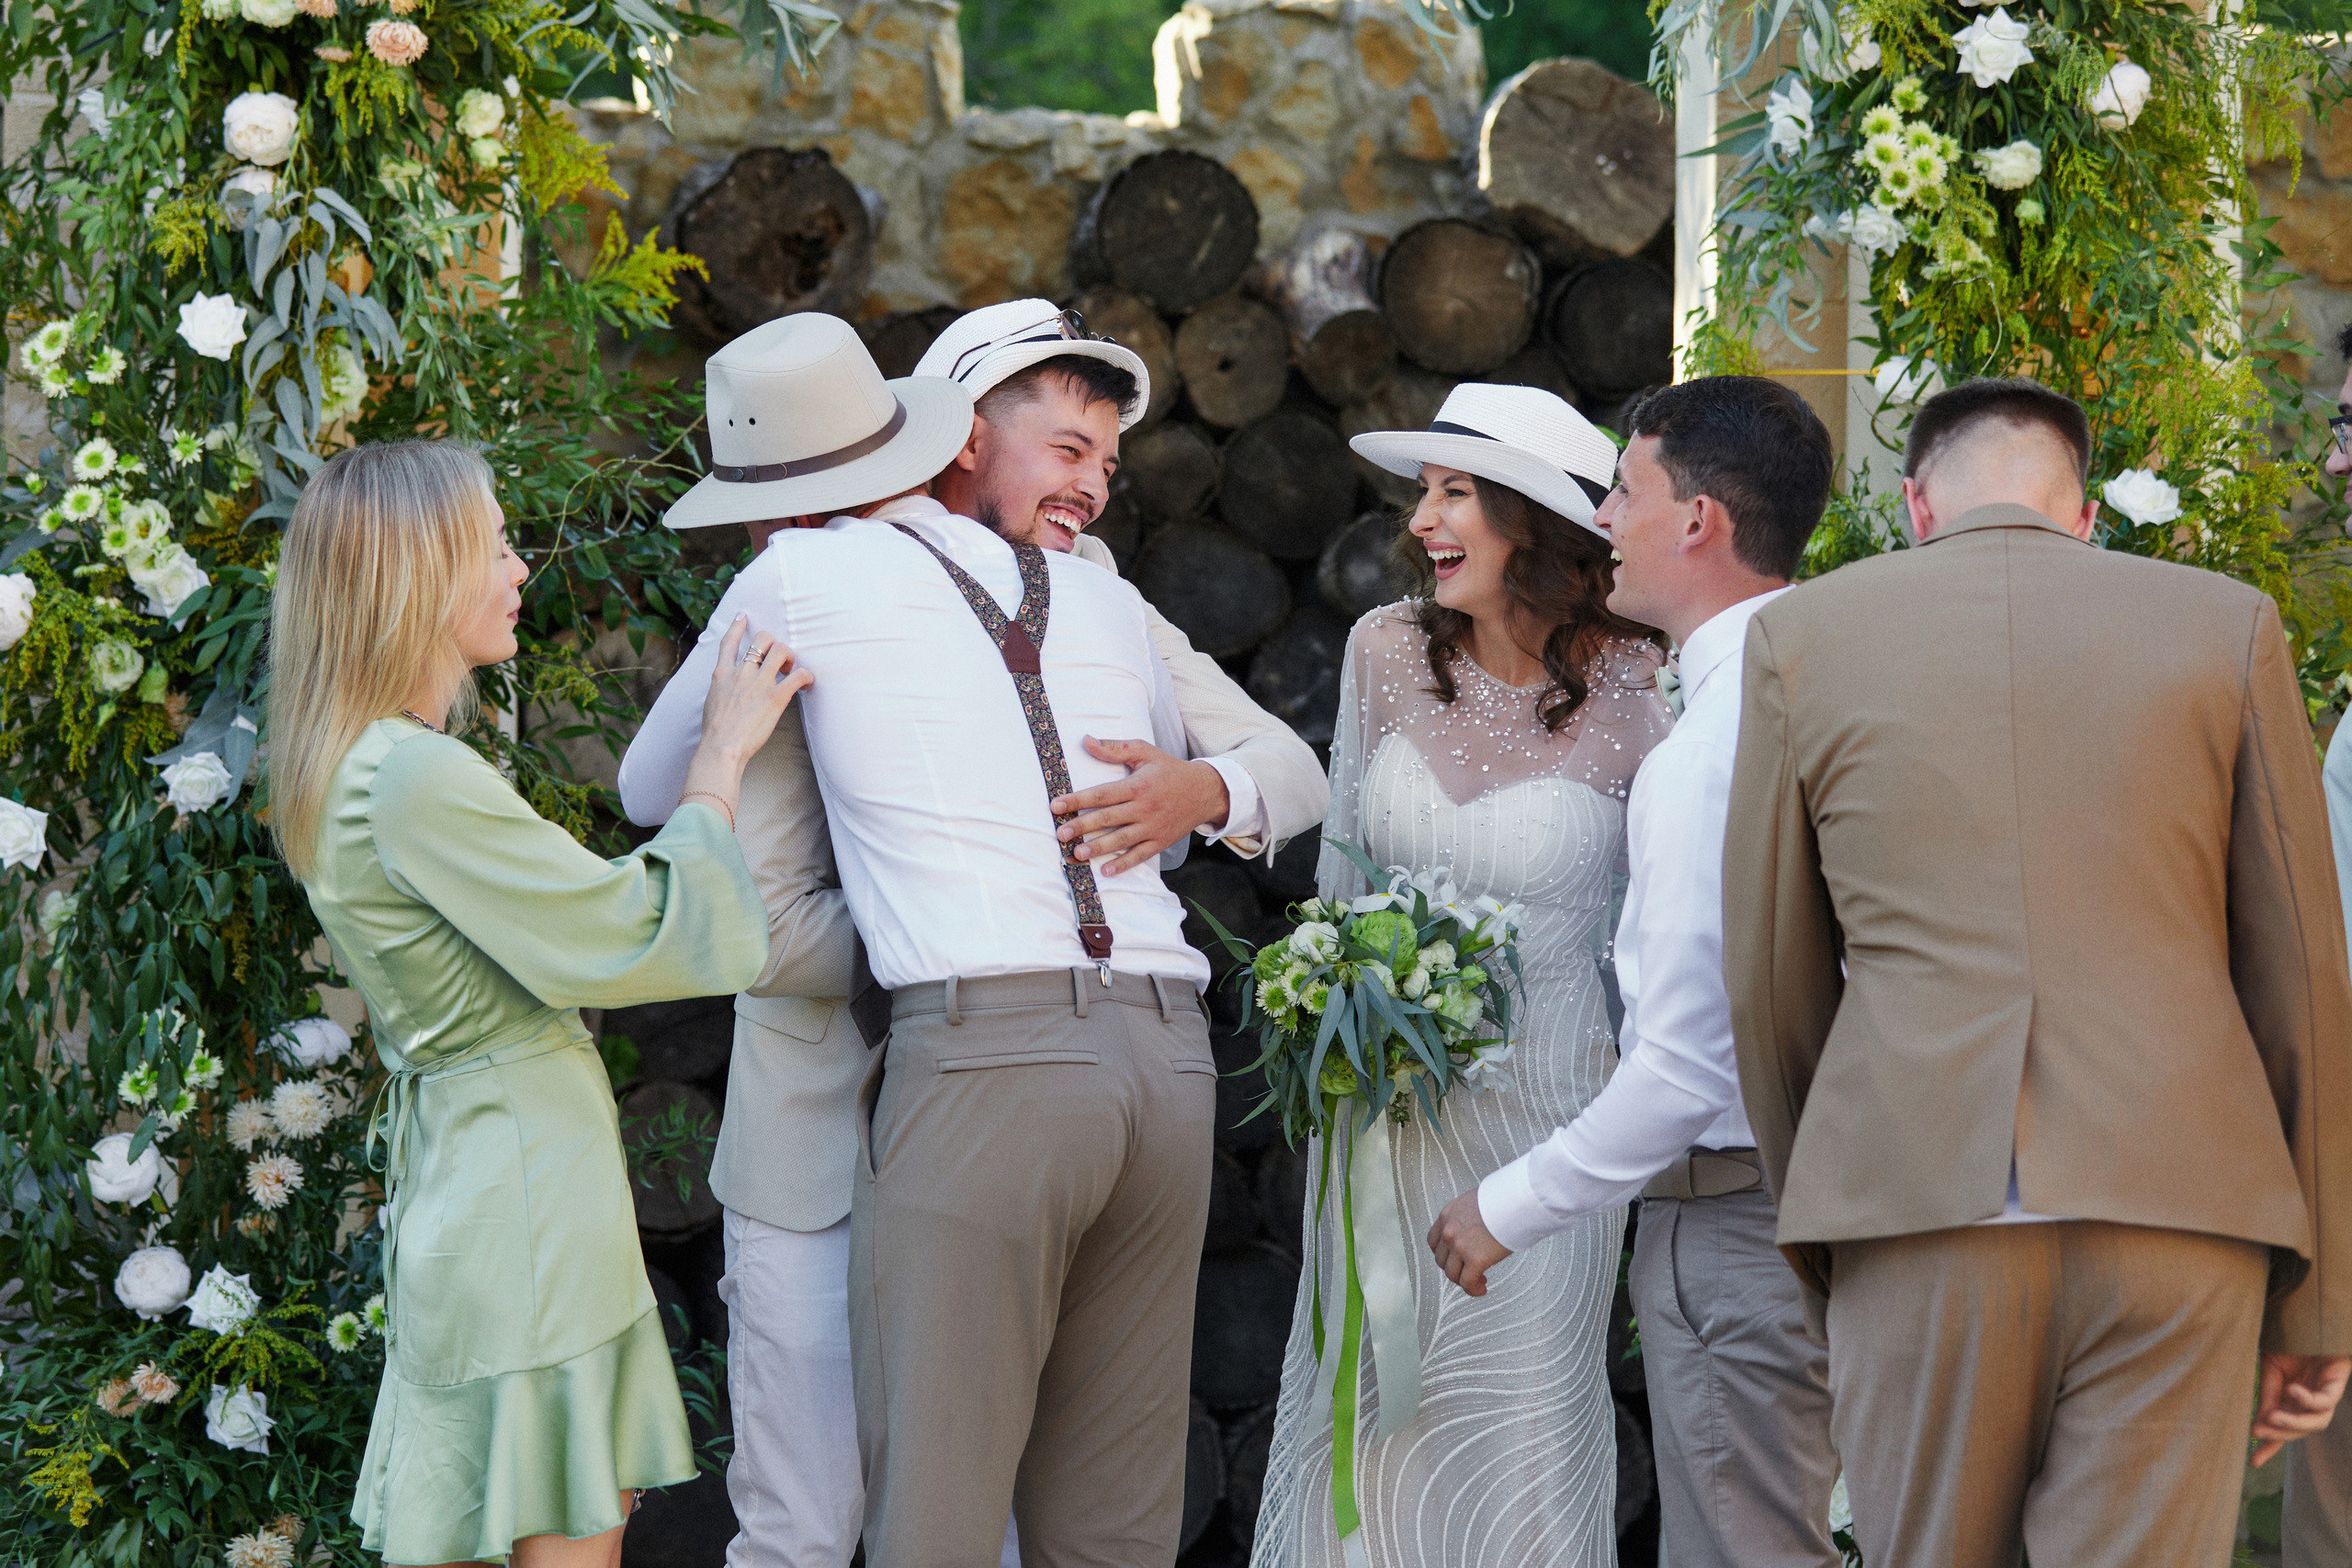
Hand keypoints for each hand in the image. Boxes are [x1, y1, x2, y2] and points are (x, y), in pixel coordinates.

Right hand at [686, 616, 810, 796]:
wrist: (721, 747)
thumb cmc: (716, 732)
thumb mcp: (712, 701)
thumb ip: (723, 688)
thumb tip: (729, 688)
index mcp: (723, 674)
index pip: (729, 642)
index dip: (737, 626)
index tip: (743, 617)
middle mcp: (742, 673)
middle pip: (762, 638)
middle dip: (773, 644)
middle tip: (778, 661)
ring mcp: (759, 683)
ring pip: (781, 649)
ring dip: (790, 657)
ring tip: (790, 671)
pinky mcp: (776, 697)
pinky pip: (798, 675)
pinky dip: (807, 676)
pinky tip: (807, 683)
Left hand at [1049, 737, 1229, 875]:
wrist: (1205, 791)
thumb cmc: (1170, 770)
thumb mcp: (1145, 752)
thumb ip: (1114, 749)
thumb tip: (1086, 741)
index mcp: (1138, 785)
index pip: (1102, 794)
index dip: (1077, 799)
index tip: (1056, 805)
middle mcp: (1144, 808)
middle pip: (1108, 818)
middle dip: (1082, 826)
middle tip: (1061, 833)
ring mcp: (1153, 827)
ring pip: (1122, 839)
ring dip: (1100, 847)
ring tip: (1079, 853)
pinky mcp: (1161, 842)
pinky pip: (1141, 855)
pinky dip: (1125, 864)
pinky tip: (1107, 870)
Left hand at [1427, 1189, 1510, 1297]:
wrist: (1516, 1200)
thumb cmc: (1503, 1198)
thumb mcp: (1475, 1201)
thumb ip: (1468, 1216)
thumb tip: (1476, 1227)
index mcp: (1448, 1215)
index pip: (1434, 1241)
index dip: (1444, 1254)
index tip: (1453, 1259)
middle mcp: (1449, 1231)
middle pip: (1442, 1260)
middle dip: (1454, 1268)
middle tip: (1467, 1271)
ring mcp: (1460, 1246)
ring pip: (1452, 1274)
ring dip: (1463, 1281)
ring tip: (1478, 1281)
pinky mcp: (1475, 1259)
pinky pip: (1467, 1282)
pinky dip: (1473, 1290)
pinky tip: (1481, 1289)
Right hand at [2252, 1353, 2350, 1464]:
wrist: (2307, 1320)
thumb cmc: (2289, 1344)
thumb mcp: (2271, 1372)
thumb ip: (2268, 1397)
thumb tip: (2258, 1427)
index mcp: (2293, 1401)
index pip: (2284, 1430)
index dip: (2270, 1447)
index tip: (2253, 1462)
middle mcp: (2311, 1402)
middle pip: (2300, 1431)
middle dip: (2279, 1435)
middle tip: (2257, 1431)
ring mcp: (2325, 1394)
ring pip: (2316, 1423)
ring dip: (2293, 1424)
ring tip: (2272, 1417)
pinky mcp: (2336, 1384)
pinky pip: (2325, 1401)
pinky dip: (2308, 1400)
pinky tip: (2293, 1390)